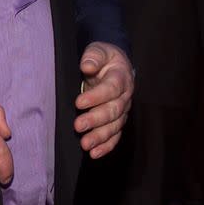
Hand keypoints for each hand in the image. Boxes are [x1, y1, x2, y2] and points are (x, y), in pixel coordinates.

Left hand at [74, 42, 133, 157]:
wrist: (113, 65)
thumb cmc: (103, 57)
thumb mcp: (98, 50)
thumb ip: (93, 57)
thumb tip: (87, 66)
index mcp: (121, 77)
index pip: (111, 88)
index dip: (96, 96)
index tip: (78, 102)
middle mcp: (125, 96)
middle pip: (113, 110)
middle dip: (96, 119)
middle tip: (78, 126)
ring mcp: (122, 110)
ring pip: (114, 126)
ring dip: (100, 136)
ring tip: (85, 144)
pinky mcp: (117, 120)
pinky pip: (115, 135)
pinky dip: (106, 146)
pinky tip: (94, 154)